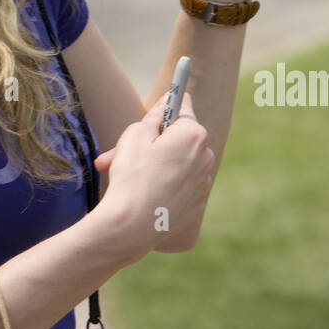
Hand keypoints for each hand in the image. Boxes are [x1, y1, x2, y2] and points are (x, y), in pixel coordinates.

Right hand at [93, 93, 215, 256]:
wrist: (131, 226)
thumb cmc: (132, 175)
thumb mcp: (135, 134)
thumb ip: (155, 114)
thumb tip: (168, 102)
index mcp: (194, 134)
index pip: (183, 108)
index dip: (165, 108)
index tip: (158, 108)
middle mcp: (206, 157)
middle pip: (179, 138)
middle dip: (153, 142)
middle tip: (123, 149)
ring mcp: (203, 182)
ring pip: (177, 163)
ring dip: (154, 164)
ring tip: (122, 173)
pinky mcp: (197, 204)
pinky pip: (180, 184)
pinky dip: (163, 184)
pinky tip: (140, 193)